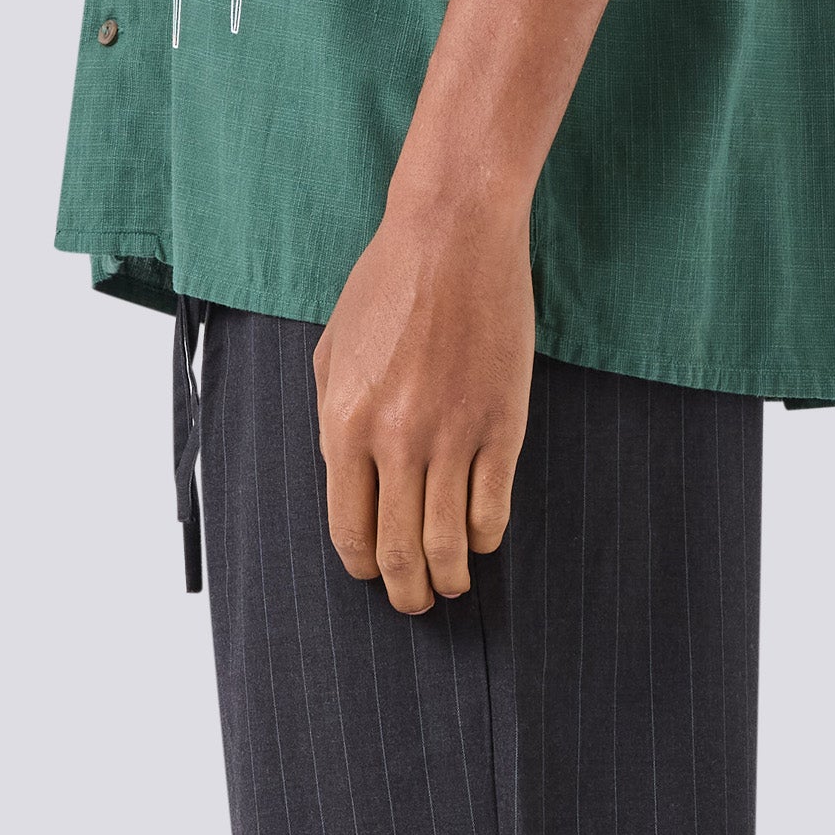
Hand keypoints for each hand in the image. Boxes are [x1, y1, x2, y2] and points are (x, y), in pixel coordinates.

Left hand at [313, 181, 533, 613]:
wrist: (453, 233)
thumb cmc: (389, 281)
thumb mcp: (333, 347)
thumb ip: (332, 415)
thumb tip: (343, 476)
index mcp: (345, 422)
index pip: (349, 529)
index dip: (362, 566)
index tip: (373, 574)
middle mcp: (394, 439)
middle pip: (397, 551)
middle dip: (406, 592)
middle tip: (417, 602)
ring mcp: (452, 435)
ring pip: (446, 543)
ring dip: (449, 577)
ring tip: (453, 584)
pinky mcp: (502, 424)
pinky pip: (492, 508)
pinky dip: (484, 536)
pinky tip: (481, 536)